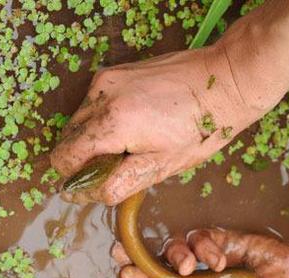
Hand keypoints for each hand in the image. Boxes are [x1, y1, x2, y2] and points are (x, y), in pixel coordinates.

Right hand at [50, 43, 277, 204]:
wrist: (225, 81)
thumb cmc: (201, 128)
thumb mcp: (161, 166)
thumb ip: (117, 183)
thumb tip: (82, 195)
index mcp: (112, 123)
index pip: (64, 158)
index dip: (74, 178)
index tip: (97, 184)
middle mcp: (100, 95)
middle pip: (68, 138)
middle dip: (85, 158)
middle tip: (122, 165)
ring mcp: (106, 79)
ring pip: (79, 120)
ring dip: (94, 139)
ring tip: (132, 144)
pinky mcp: (114, 71)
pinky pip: (93, 103)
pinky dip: (103, 120)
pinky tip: (134, 124)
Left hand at [110, 229, 288, 277]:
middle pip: (157, 267)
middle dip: (137, 260)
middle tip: (121, 255)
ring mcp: (213, 260)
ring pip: (175, 248)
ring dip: (174, 254)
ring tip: (188, 268)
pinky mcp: (230, 240)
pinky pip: (203, 236)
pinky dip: (205, 245)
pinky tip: (220, 259)